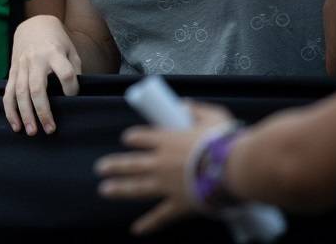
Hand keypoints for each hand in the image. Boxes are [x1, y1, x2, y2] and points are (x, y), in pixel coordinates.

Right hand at [4, 14, 80, 134]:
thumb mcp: (70, 50)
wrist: (33, 25)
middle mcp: (35, 60)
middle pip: (37, 88)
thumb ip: (73, 70)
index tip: (73, 97)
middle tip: (50, 129)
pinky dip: (10, 110)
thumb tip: (74, 96)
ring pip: (20, 92)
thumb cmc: (57, 41)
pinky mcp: (12, 71)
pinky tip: (15, 124)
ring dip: (24, 114)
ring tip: (31, 131)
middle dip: (43, 111)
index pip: (65, 74)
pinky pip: (8, 92)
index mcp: (54, 53)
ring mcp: (21, 66)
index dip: (71, 88)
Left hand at [95, 103, 235, 234]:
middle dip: (114, 165)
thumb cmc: (226, 141)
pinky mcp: (178, 204)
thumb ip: (196, 110)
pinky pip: (160, 216)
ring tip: (104, 189)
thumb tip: (184, 106)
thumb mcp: (212, 116)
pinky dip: (149, 224)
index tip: (127, 139)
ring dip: (119, 188)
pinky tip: (137, 229)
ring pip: (136, 187)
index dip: (132, 138)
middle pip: (131, 163)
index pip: (141, 137)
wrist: (235, 168)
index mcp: (167, 140)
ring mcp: (166, 185)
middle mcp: (160, 162)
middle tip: (100, 168)